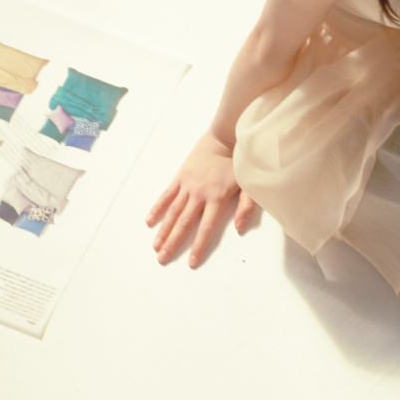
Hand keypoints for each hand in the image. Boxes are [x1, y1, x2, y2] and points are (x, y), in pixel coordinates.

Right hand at [147, 134, 256, 266]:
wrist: (226, 137)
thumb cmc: (240, 162)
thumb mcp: (249, 185)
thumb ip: (245, 207)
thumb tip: (239, 229)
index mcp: (217, 199)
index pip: (206, 228)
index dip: (198, 246)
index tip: (190, 262)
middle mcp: (199, 195)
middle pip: (183, 224)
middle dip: (173, 243)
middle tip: (162, 259)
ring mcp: (187, 185)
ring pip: (172, 212)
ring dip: (163, 230)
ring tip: (155, 246)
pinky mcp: (180, 176)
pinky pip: (166, 195)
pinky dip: (158, 208)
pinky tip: (150, 221)